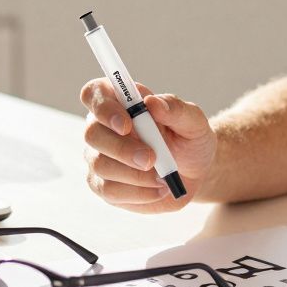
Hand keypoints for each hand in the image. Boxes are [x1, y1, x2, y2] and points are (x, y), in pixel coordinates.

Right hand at [80, 80, 216, 212]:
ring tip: (162, 176)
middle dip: (122, 149)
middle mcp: (103, 127)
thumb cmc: (189, 140)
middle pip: (92, 133)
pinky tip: (158, 189)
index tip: (127, 124)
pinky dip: (138, 193)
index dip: (103, 107)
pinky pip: (109, 190)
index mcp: (121, 101)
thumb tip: (152, 102)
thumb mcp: (193, 121)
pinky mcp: (103, 184)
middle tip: (151, 159)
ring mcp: (98, 157)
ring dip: (135, 174)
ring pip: (100, 165)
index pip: (94, 93)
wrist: (194, 172)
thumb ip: (175, 109)